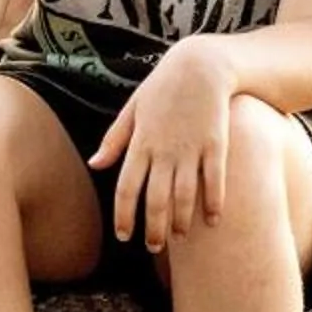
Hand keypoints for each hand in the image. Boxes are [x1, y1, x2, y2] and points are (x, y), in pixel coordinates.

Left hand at [95, 41, 234, 253]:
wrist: (200, 64)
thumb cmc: (163, 87)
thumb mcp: (133, 109)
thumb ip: (115, 140)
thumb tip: (95, 165)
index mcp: (140, 143)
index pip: (127, 189)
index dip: (124, 216)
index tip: (124, 236)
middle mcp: (164, 150)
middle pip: (156, 199)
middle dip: (154, 229)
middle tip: (154, 247)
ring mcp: (191, 148)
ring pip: (185, 195)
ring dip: (182, 221)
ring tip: (180, 237)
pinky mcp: (216, 143)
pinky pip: (215, 180)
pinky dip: (214, 203)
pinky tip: (213, 220)